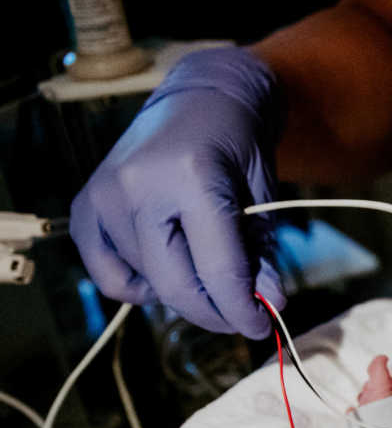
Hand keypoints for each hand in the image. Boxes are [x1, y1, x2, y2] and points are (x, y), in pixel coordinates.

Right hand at [69, 48, 283, 336]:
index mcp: (190, 178)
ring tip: (211, 272)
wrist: (201, 102)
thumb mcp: (263, 198)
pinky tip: (168, 268)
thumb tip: (270, 304)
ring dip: (185, 293)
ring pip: (147, 283)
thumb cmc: (238, 148)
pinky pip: (110, 276)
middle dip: (215, 312)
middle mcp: (138, 187)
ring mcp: (105, 197)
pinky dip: (141, 287)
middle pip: (175, 284)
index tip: (262, 326)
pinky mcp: (86, 208)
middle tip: (242, 317)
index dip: (242, 308)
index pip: (217, 269)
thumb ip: (262, 254)